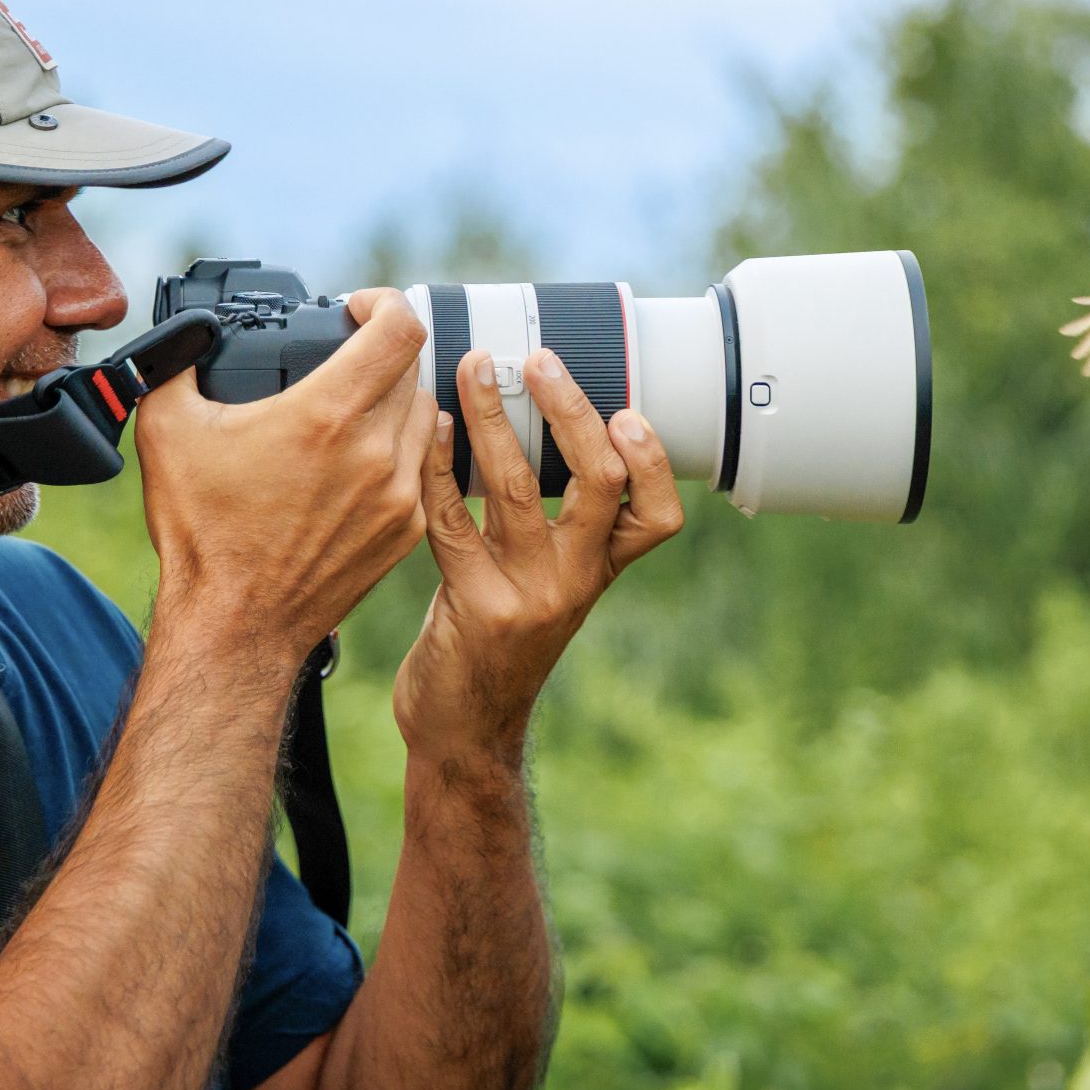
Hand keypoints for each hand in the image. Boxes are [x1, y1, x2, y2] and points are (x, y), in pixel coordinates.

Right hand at [133, 288, 436, 656]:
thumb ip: (175, 362)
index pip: (400, 329)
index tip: (359, 309)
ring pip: (425, 415)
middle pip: (412, 368)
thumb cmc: (204, 536)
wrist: (235, 624)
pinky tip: (360, 459)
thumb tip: (183, 334)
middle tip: (344, 360)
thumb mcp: (167, 429)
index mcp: (327, 415)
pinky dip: (400, 451)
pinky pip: (423, 466)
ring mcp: (399, 494)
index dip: (384, 303)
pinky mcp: (407, 529)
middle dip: (379, 354)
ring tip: (353, 409)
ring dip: (396, 400)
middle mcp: (376, 452)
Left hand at [393, 346, 683, 760]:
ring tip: (474, 369)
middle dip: (570, 410)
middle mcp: (574, 581)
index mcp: (599, 572)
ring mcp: (528, 594)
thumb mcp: (546, 588)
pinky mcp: (476, 604)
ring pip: (520, 487)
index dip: (652, 462)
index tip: (627, 411)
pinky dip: (440, 467)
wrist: (463, 730)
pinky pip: (454, 520)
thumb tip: (540, 436)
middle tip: (538, 360)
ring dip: (494, 418)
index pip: (658, 516)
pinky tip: (432, 429)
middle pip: (598, 481)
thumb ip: (552, 530)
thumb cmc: (496, 645)